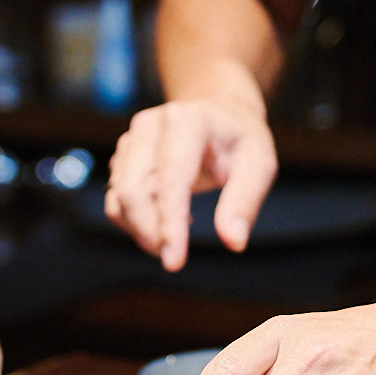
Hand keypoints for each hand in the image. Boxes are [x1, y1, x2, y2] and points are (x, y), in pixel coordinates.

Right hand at [106, 96, 278, 270]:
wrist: (220, 112)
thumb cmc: (241, 140)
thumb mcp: (259, 164)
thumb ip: (245, 201)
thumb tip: (233, 241)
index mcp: (189, 121)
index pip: (170, 180)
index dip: (169, 223)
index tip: (174, 262)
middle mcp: (151, 126)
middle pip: (133, 190)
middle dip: (150, 233)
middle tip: (174, 259)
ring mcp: (132, 139)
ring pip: (120, 197)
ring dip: (141, 230)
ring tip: (173, 240)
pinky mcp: (123, 156)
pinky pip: (116, 198)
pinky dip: (134, 221)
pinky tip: (163, 221)